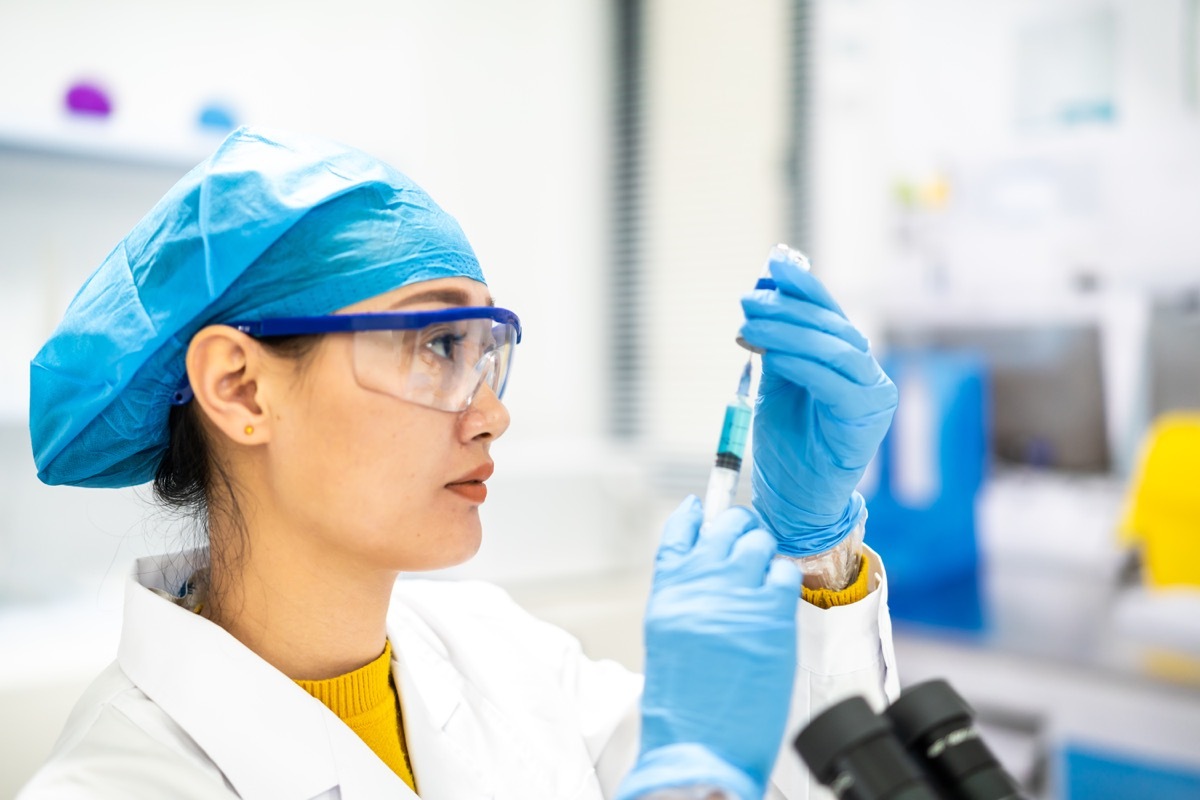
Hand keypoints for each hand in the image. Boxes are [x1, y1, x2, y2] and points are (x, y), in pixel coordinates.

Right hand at [616, 497, 800, 799]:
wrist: (699, 746)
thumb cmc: (683, 705)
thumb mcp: (667, 640)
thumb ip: (686, 599)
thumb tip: (709, 573)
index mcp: (668, 591)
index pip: (680, 531)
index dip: (695, 514)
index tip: (703, 505)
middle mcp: (700, 583)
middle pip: (727, 526)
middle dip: (740, 529)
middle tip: (747, 542)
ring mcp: (736, 593)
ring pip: (759, 543)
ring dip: (764, 555)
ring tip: (763, 579)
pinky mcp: (772, 612)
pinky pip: (785, 573)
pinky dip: (784, 583)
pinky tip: (777, 603)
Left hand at [739, 254, 896, 556]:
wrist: (795, 500)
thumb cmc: (786, 443)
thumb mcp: (774, 384)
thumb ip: (776, 346)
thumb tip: (762, 295)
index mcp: (845, 359)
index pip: (827, 313)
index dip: (803, 286)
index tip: (771, 266)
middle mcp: (865, 371)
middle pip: (831, 326)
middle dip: (787, 308)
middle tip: (748, 300)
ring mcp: (872, 393)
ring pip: (835, 348)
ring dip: (789, 331)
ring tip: (749, 325)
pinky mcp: (868, 416)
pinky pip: (835, 380)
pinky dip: (803, 363)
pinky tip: (774, 354)